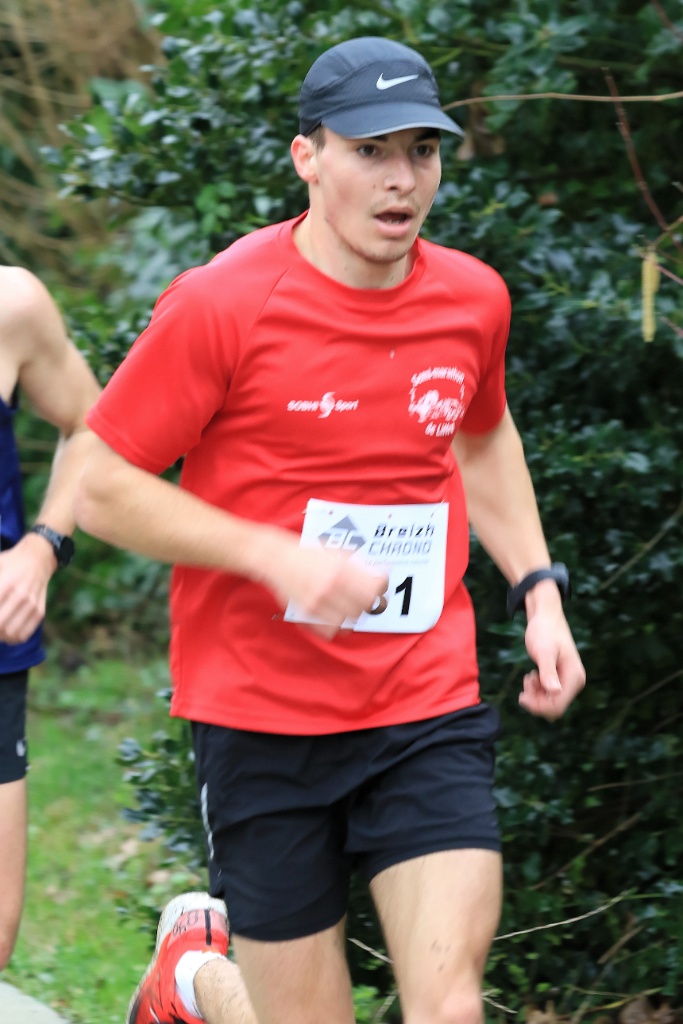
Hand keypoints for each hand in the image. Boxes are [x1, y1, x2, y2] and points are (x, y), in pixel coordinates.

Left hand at [0, 534, 55, 643]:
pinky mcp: (39, 611)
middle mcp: (20, 595)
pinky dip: (11, 639)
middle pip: (0, 625)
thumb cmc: (9, 562)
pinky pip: (23, 634)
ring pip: (11, 633)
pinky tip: (5, 634)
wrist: (39, 558)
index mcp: (6, 583)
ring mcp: (31, 604)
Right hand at [260, 530, 388, 639]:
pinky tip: (334, 617)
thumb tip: (381, 573)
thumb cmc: (306, 554)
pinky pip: (330, 631)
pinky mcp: (306, 613)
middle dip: (366, 603)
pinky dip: (335, 627)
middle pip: (365, 607)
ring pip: (349, 621)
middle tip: (362, 599)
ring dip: (351, 616)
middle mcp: (331, 585)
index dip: (381, 589)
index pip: (374, 587)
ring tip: (346, 608)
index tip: (379, 588)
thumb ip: (357, 563)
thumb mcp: (335, 552)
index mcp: (341, 568)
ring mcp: (318, 601)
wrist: (276, 559)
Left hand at [519, 592, 585, 719]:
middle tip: (525, 685)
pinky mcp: (561, 678)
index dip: (538, 706)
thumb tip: (554, 692)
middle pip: (554, 708)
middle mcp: (575, 681)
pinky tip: (532, 677)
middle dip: (536, 701)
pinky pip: (549, 694)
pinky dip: (538, 690)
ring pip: (551, 702)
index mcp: (574, 677)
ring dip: (536, 695)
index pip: (557, 706)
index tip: (522, 695)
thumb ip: (548, 671)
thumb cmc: (544, 631)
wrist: (545, 617)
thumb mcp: (543, 651)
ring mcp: (569, 680)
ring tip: (528, 678)